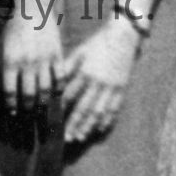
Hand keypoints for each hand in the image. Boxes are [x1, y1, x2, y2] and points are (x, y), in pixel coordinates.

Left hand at [0, 10, 61, 113]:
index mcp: (10, 61)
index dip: (11, 106)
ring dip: (43, 102)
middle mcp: (27, 62)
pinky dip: (58, 88)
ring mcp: (43, 59)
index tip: (12, 112)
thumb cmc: (13, 31)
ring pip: (46, 90)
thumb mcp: (1, 49)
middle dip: (28, 108)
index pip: (10, 92)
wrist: (33, 9)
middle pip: (29, 95)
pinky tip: (55, 92)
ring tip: (40, 106)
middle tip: (27, 113)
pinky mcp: (57, 55)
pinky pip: (60, 78)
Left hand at [59, 16, 139, 142]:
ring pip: (99, 111)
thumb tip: (52, 81)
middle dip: (75, 124)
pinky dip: (107, 120)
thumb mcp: (79, 52)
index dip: (61, 109)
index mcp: (85, 72)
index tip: (52, 121)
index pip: (70, 95)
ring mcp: (111, 87)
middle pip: (84, 107)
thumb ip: (66, 68)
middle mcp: (98, 82)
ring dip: (89, 126)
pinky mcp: (121, 88)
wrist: (123, 37)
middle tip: (66, 138)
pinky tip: (100, 129)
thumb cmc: (97, 44)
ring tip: (80, 138)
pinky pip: (114, 108)